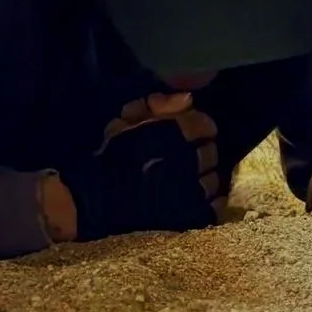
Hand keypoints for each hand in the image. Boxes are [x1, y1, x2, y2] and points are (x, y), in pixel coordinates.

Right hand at [53, 93, 224, 241]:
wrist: (95, 202)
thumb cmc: (109, 160)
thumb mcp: (124, 124)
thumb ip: (154, 107)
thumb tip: (187, 97)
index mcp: (174, 134)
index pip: (205, 125)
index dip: (198, 129)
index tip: (189, 136)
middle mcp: (189, 159)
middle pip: (210, 153)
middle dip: (199, 155)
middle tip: (184, 162)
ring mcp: (194, 189)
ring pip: (214, 180)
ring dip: (203, 180)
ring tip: (186, 184)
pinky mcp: (194, 214)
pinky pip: (216, 204)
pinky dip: (208, 202)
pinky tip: (194, 202)